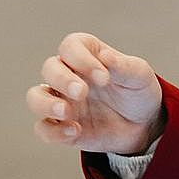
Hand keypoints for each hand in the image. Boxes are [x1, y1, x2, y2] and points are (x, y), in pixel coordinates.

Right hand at [27, 33, 163, 155]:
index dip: (81, 59)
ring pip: (35, 97)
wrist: (144, 125)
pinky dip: (54, 131)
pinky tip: (75, 131)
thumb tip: (105, 56)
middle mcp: (69, 75)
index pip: (70, 47)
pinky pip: (43, 129)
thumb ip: (123, 66)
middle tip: (82, 92)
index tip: (104, 77)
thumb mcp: (139, 76)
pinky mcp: (61, 128)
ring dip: (46, 104)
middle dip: (62, 80)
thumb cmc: (137, 92)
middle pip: (49, 68)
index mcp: (86, 55)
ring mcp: (62, 101)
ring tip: (67, 112)